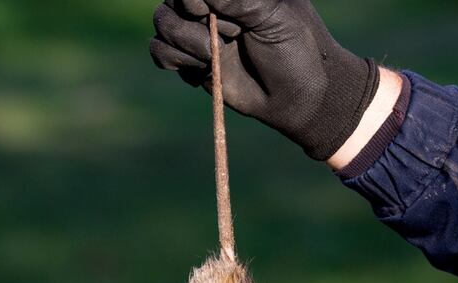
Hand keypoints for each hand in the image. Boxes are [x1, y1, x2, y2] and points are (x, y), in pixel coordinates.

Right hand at [149, 0, 379, 159]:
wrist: (298, 99)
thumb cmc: (294, 51)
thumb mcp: (272, 16)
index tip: (220, 15)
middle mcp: (211, 7)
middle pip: (171, 1)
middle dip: (196, 23)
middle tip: (232, 36)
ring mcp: (198, 33)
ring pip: (162, 24)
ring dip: (186, 43)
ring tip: (216, 56)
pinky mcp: (192, 62)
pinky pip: (160, 52)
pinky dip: (177, 60)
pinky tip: (206, 69)